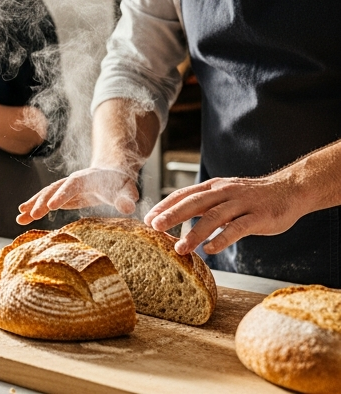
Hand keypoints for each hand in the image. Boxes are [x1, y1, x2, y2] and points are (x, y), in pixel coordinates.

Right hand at [16, 167, 138, 223]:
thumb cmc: (121, 184)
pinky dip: (35, 207)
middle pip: (53, 189)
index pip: (71, 186)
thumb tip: (128, 208)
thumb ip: (126, 198)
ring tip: (20, 217)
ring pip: (45, 194)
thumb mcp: (127, 190)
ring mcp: (64, 187)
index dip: (62, 195)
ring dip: (33, 205)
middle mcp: (71, 181)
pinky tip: (24, 216)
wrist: (112, 174)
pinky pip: (46, 201)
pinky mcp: (62, 195)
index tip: (51, 206)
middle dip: (42, 201)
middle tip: (32, 215)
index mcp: (85, 179)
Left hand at [144, 173, 306, 256]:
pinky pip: (237, 229)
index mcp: (213, 187)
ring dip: (194, 232)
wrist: (288, 190)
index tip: (148, 218)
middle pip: (193, 202)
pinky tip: (210, 250)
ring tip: (180, 248)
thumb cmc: (253, 197)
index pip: (183, 194)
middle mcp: (224, 192)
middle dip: (172, 215)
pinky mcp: (258, 217)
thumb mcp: (225, 196)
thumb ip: (206, 204)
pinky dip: (222, 239)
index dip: (165, 205)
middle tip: (154, 227)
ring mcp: (241, 204)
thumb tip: (179, 216)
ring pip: (213, 217)